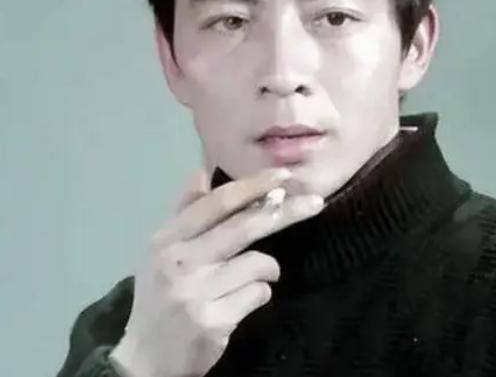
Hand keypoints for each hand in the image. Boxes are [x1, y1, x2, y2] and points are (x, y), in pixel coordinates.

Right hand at [109, 168, 323, 376]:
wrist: (144, 358)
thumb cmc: (160, 297)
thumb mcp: (162, 252)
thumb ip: (185, 213)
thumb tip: (201, 173)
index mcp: (167, 240)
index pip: (217, 203)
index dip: (254, 185)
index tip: (284, 175)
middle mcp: (179, 262)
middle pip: (244, 227)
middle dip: (285, 212)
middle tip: (316, 203)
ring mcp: (195, 293)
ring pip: (258, 263)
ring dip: (268, 269)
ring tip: (255, 278)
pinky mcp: (212, 321)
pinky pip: (258, 294)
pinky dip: (259, 295)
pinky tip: (241, 303)